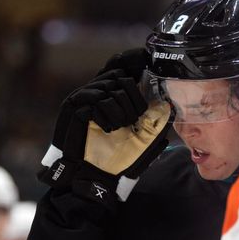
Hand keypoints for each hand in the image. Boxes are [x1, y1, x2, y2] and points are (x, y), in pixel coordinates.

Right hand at [39, 49, 172, 208]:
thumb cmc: (117, 161)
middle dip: (132, 97)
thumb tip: (166, 103)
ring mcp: (83, 99)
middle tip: (133, 119)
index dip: (134, 61)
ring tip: (120, 127)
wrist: (94, 178)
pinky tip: (108, 129)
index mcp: (113, 98)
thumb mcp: (144, 141)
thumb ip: (155, 123)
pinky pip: (92, 98)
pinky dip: (105, 113)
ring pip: (108, 85)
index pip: (122, 68)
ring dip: (120, 107)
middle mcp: (97, 94)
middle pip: (118, 75)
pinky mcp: (72, 108)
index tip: (148, 63)